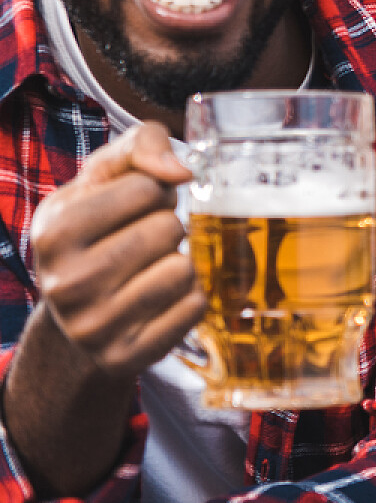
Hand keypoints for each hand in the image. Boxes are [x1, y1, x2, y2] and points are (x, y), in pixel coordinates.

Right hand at [28, 121, 199, 383]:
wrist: (80, 311)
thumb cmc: (100, 229)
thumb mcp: (105, 177)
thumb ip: (141, 145)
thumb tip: (180, 171)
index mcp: (53, 231)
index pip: (148, 187)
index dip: (153, 193)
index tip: (131, 210)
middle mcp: (64, 283)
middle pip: (168, 229)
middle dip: (167, 228)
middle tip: (142, 243)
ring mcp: (92, 326)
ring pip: (183, 269)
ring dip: (179, 262)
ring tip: (148, 270)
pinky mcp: (124, 356)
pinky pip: (194, 306)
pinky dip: (189, 297)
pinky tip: (159, 300)